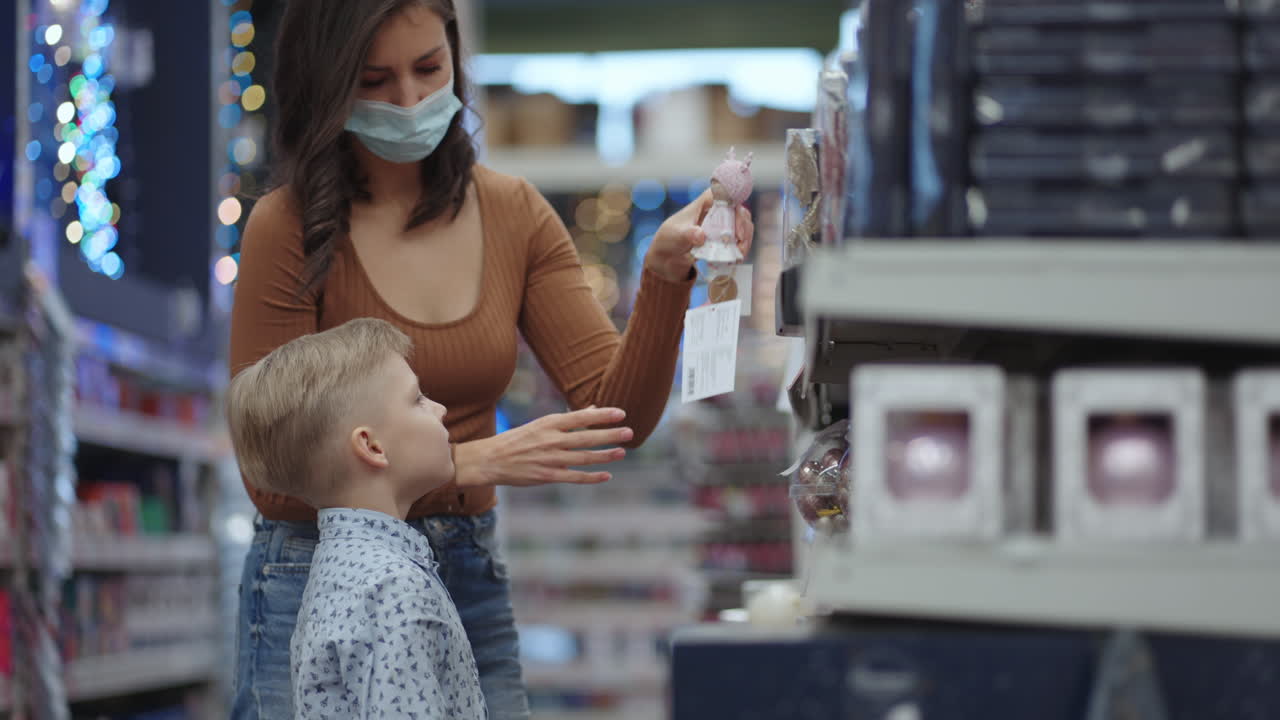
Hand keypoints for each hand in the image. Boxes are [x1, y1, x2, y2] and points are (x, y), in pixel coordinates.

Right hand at [454, 407, 632, 487]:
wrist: (490, 460)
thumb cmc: (518, 439)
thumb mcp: (541, 424)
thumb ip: (568, 420)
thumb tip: (593, 409)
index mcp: (548, 423)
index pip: (581, 417)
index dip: (602, 415)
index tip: (621, 413)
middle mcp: (551, 440)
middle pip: (586, 437)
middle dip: (610, 435)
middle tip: (630, 432)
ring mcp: (549, 459)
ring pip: (583, 457)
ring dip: (605, 455)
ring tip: (622, 452)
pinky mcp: (546, 476)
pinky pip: (574, 477)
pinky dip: (591, 477)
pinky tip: (606, 475)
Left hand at [644, 189, 754, 282]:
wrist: (669, 255)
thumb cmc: (670, 238)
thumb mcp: (676, 235)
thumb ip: (688, 234)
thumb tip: (700, 235)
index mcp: (705, 202)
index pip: (725, 193)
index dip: (735, 200)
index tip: (737, 215)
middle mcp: (718, 209)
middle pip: (739, 211)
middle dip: (743, 227)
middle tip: (740, 243)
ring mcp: (724, 223)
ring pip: (743, 225)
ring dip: (745, 239)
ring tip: (739, 254)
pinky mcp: (726, 237)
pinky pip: (740, 238)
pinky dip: (741, 247)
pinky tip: (737, 257)